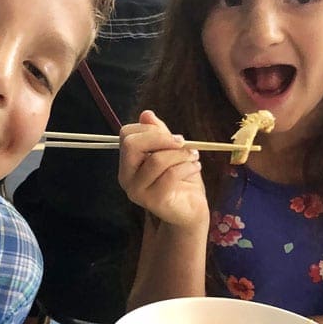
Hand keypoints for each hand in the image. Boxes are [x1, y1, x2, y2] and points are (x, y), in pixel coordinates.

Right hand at [119, 110, 208, 229]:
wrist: (190, 209)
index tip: (172, 136)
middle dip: (161, 138)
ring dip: (181, 154)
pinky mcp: (153, 201)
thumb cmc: (180, 179)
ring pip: (156, 160)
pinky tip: (196, 167)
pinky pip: (170, 175)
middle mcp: (125, 177)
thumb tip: (146, 114)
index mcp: (127, 162)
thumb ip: (159, 134)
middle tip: (182, 142)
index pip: (126, 135)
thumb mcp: (171, 151)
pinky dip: (187, 166)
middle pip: (132, 144)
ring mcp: (137, 191)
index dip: (150, 129)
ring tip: (194, 156)